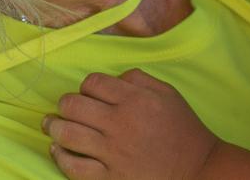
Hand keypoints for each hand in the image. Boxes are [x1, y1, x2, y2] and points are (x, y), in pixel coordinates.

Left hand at [45, 69, 219, 179]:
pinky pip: (74, 166)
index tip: (87, 94)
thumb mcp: (169, 94)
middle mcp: (120, 123)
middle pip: (73, 105)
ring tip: (51, 125)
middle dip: (64, 104)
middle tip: (63, 108)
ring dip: (54, 127)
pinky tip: (58, 150)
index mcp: (135, 99)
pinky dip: (60, 156)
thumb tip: (113, 79)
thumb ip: (139, 80)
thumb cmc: (184, 131)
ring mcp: (113, 153)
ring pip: (67, 133)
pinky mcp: (110, 178)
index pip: (92, 83)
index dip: (86, 86)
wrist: (198, 170)